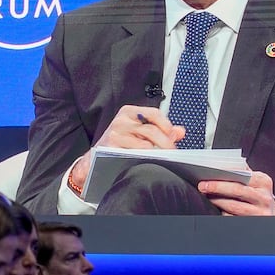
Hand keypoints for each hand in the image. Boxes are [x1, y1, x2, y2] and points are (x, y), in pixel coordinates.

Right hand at [70, 106, 186, 195]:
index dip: (166, 124)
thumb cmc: (119, 144)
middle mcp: (121, 121)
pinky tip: (149, 161)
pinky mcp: (111, 148)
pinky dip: (144, 158)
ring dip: (157, 153)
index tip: (173, 135)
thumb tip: (180, 132)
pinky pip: (134, 154)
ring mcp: (115, 134)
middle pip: (151, 130)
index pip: (154, 113)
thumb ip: (160, 130)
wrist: (95, 159)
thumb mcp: (138, 133)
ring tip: (163, 158)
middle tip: (172, 152)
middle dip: (165, 143)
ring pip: (144, 144)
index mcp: (129, 112)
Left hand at [199, 168, 274, 216]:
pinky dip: (222, 213)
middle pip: (237, 190)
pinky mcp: (252, 224)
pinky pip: (232, 218)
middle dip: (217, 187)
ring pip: (233, 206)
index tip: (209, 172)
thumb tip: (219, 167)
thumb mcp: (255, 182)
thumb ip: (242, 173)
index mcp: (264, 182)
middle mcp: (264, 197)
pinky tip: (215, 208)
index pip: (243, 175)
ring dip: (217, 201)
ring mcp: (260, 213)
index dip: (225, 173)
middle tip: (202, 186)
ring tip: (206, 196)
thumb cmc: (257, 194)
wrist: (270, 213)